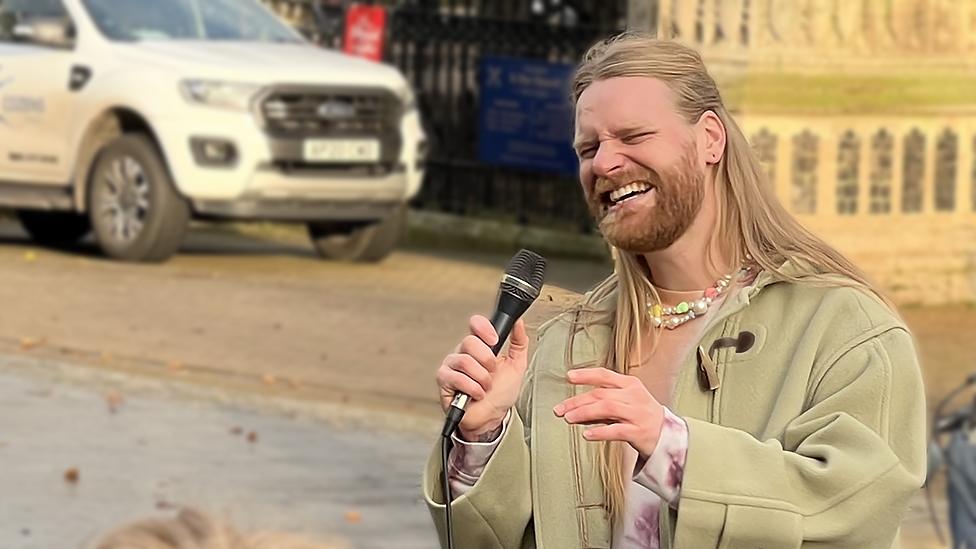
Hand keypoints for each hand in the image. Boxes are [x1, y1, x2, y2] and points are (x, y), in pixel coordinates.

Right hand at [435, 316, 529, 440]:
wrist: (492, 417)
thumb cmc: (501, 393)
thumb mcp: (517, 366)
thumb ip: (519, 343)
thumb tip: (519, 323)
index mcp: (479, 346)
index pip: (475, 324)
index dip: (484, 329)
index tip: (495, 340)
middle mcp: (463, 352)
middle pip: (470, 342)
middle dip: (487, 361)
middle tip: (492, 373)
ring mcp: (451, 365)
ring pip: (464, 361)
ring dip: (481, 378)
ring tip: (485, 387)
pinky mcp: (444, 380)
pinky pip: (457, 378)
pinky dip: (472, 389)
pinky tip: (476, 395)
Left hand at [554, 367, 664, 458]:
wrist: (668, 436)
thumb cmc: (641, 416)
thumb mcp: (625, 402)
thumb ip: (602, 403)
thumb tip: (573, 407)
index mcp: (630, 384)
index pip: (604, 375)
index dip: (585, 374)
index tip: (569, 376)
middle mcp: (634, 396)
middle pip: (601, 394)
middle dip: (577, 401)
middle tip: (559, 409)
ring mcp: (637, 414)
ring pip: (607, 409)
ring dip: (584, 413)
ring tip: (568, 419)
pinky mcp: (639, 432)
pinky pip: (616, 430)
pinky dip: (600, 432)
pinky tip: (586, 434)